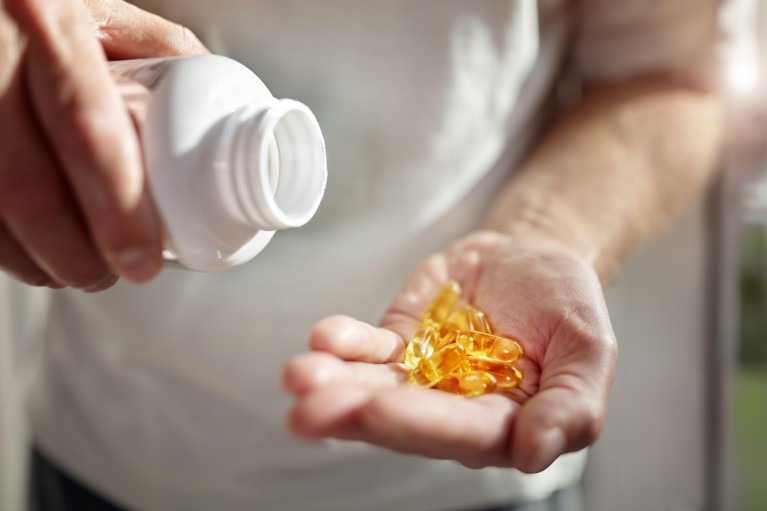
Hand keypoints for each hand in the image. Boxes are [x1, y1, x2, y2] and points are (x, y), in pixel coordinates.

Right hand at [0, 0, 205, 289]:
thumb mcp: (92, 4)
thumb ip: (154, 47)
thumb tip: (213, 101)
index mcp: (44, 21)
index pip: (87, 131)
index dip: (116, 210)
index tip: (140, 258)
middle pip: (26, 187)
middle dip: (73, 253)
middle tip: (110, 275)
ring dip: (29, 257)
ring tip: (71, 271)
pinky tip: (23, 247)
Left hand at [284, 231, 616, 471]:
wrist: (529, 257)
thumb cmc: (565, 303)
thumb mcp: (588, 347)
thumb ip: (572, 404)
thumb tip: (535, 453)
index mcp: (505, 423)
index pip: (462, 432)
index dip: (420, 422)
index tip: (378, 408)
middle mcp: (454, 409)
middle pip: (402, 418)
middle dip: (356, 412)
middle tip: (312, 407)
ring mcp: (421, 378)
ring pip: (373, 388)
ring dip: (334, 384)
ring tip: (301, 375)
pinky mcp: (399, 345)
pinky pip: (368, 349)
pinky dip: (344, 344)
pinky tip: (324, 338)